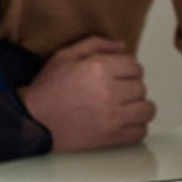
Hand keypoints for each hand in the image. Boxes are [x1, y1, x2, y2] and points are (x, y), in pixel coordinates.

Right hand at [19, 36, 155, 150]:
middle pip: (141, 87)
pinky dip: (137, 127)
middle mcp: (110, 92)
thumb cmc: (47, 89)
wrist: (34, 120)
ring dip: (139, 106)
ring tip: (126, 106)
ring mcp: (113, 117)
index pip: (135, 66)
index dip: (129, 69)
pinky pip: (141, 132)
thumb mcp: (65, 55)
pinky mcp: (112, 137)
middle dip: (131, 87)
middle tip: (117, 91)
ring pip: (147, 109)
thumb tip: (122, 46)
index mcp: (100, 68)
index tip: (120, 74)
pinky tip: (125, 122)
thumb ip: (96, 44)